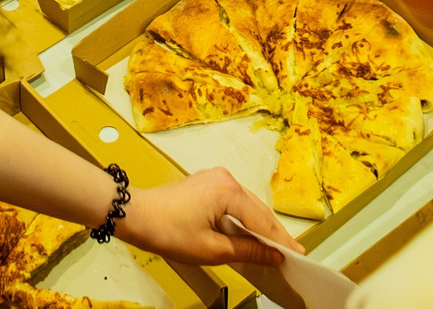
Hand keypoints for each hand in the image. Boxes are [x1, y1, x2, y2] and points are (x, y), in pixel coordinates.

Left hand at [112, 168, 292, 266]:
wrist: (136, 215)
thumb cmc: (167, 231)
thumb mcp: (211, 249)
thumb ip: (246, 250)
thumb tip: (272, 254)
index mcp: (228, 191)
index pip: (263, 220)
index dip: (280, 241)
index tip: (296, 255)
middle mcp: (225, 178)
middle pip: (258, 210)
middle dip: (273, 233)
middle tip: (291, 252)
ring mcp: (216, 178)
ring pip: (247, 205)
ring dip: (259, 226)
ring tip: (275, 246)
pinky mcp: (208, 183)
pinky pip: (234, 201)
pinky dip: (244, 218)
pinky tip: (250, 233)